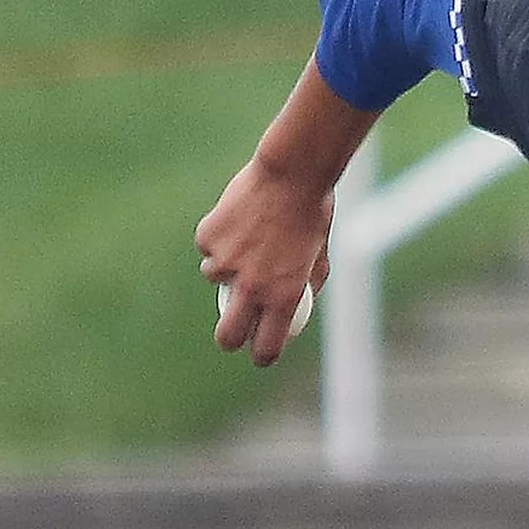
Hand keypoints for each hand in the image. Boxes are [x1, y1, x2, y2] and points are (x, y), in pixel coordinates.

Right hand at [194, 158, 334, 366]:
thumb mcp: (320, 254)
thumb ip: (307, 283)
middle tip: (233, 328)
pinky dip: (219, 236)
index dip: (263, 354)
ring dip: (225, 265)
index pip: (266, 347)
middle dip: (229, 338)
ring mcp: (226, 262)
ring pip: (213, 276)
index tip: (261, 352)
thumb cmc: (314, 212)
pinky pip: (209, 245)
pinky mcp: (208, 238)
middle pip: (227, 334)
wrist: (293, 173)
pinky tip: (239, 216)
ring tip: (248, 237)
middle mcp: (252, 286)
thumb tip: (300, 303)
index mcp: (283, 296)